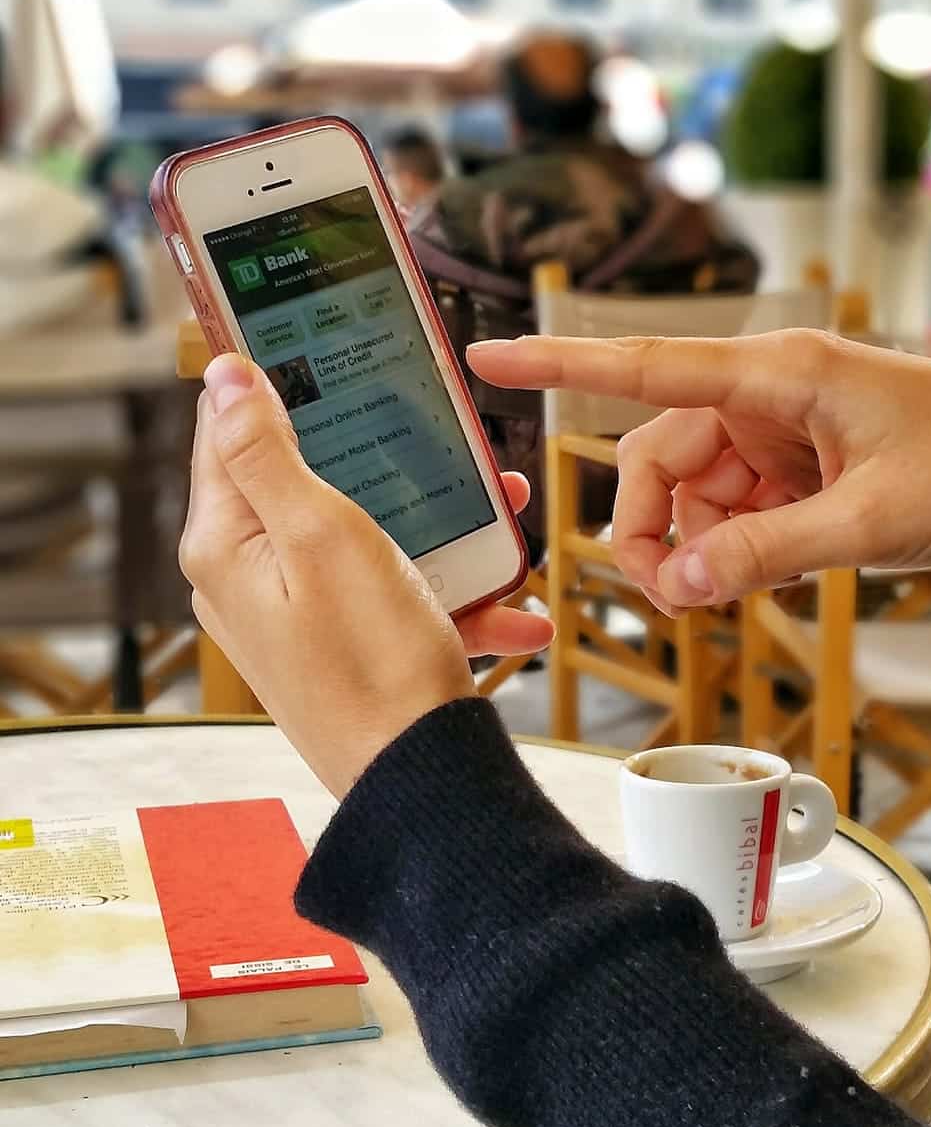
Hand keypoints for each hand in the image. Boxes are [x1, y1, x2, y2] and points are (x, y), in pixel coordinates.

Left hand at [180, 355, 552, 797]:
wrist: (417, 779)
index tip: (315, 347)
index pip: (228, 436)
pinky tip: (512, 601)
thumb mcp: (321, 534)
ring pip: (366, 536)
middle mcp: (251, 580)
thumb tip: (221, 375)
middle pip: (308, 482)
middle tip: (436, 430)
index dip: (268, 386)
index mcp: (226, 545)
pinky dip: (450, 589)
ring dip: (434, 521)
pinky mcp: (344, 646)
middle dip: (380, 456)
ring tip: (501, 509)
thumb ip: (266, 452)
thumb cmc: (371, 661)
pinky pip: (396, 594)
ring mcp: (299, 616)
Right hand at [469, 331, 930, 611]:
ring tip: (744, 588)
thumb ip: (761, 553)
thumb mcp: (866, 521)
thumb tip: (671, 587)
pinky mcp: (799, 465)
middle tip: (672, 597)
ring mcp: (783, 432)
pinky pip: (733, 510)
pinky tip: (778, 572)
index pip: (645, 365)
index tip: (486, 358)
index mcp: (780, 373)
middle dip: (650, 529)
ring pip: (692, 493)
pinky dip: (736, 549)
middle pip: (659, 458)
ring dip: (698, 547)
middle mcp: (769, 393)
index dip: (558, 364)